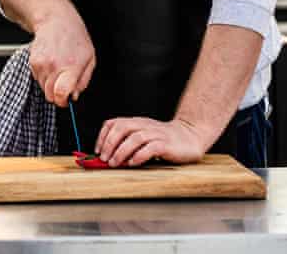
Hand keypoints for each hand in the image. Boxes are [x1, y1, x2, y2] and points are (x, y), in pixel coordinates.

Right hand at [29, 11, 95, 107]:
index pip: (61, 93)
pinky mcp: (33, 62)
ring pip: (43, 88)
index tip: (66, 100)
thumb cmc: (75, 37)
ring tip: (58, 68)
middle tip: (64, 83)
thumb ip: (83, 80)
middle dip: (57, 94)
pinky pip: (37, 79)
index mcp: (71, 66)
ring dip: (51, 84)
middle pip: (50, 95)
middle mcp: (54, 66)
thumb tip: (74, 96)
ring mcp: (42, 64)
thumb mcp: (90, 58)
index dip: (63, 101)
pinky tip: (51, 63)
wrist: (56, 20)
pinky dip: (44, 76)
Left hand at [95, 116, 209, 166]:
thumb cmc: (164, 140)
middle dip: (110, 143)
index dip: (103, 136)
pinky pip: (151, 148)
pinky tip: (133, 163)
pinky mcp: (166, 144)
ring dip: (121, 151)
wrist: (189, 137)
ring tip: (115, 163)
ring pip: (135, 138)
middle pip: (122, 128)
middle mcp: (144, 125)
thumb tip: (107, 158)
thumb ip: (127, 144)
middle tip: (104, 158)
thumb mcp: (143, 138)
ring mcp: (156, 134)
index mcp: (136, 122)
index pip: (114, 123)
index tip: (97, 151)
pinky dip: (139, 156)